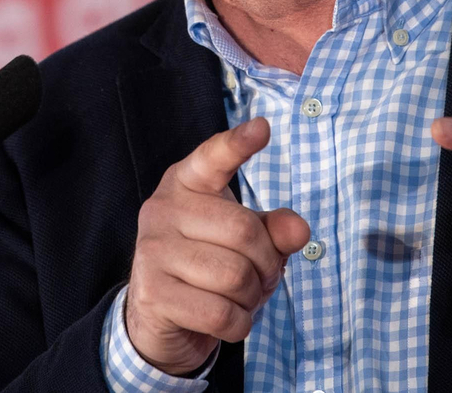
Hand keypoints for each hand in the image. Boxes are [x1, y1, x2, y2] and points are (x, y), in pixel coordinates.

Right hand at [125, 117, 311, 374]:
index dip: (237, 144)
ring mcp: (153, 250)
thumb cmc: (209, 267)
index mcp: (186, 183)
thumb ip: (274, 230)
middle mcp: (162, 209)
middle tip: (262, 278)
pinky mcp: (152, 293)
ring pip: (235, 276)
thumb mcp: (246, 242)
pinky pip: (220, 313)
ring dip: (252, 297)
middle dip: (267, 265)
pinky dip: (238, 324)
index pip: (212, 157)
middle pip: (244, 232)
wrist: (160, 319)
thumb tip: (299, 230)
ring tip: (241, 298)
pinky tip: (227, 319)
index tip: (263, 128)